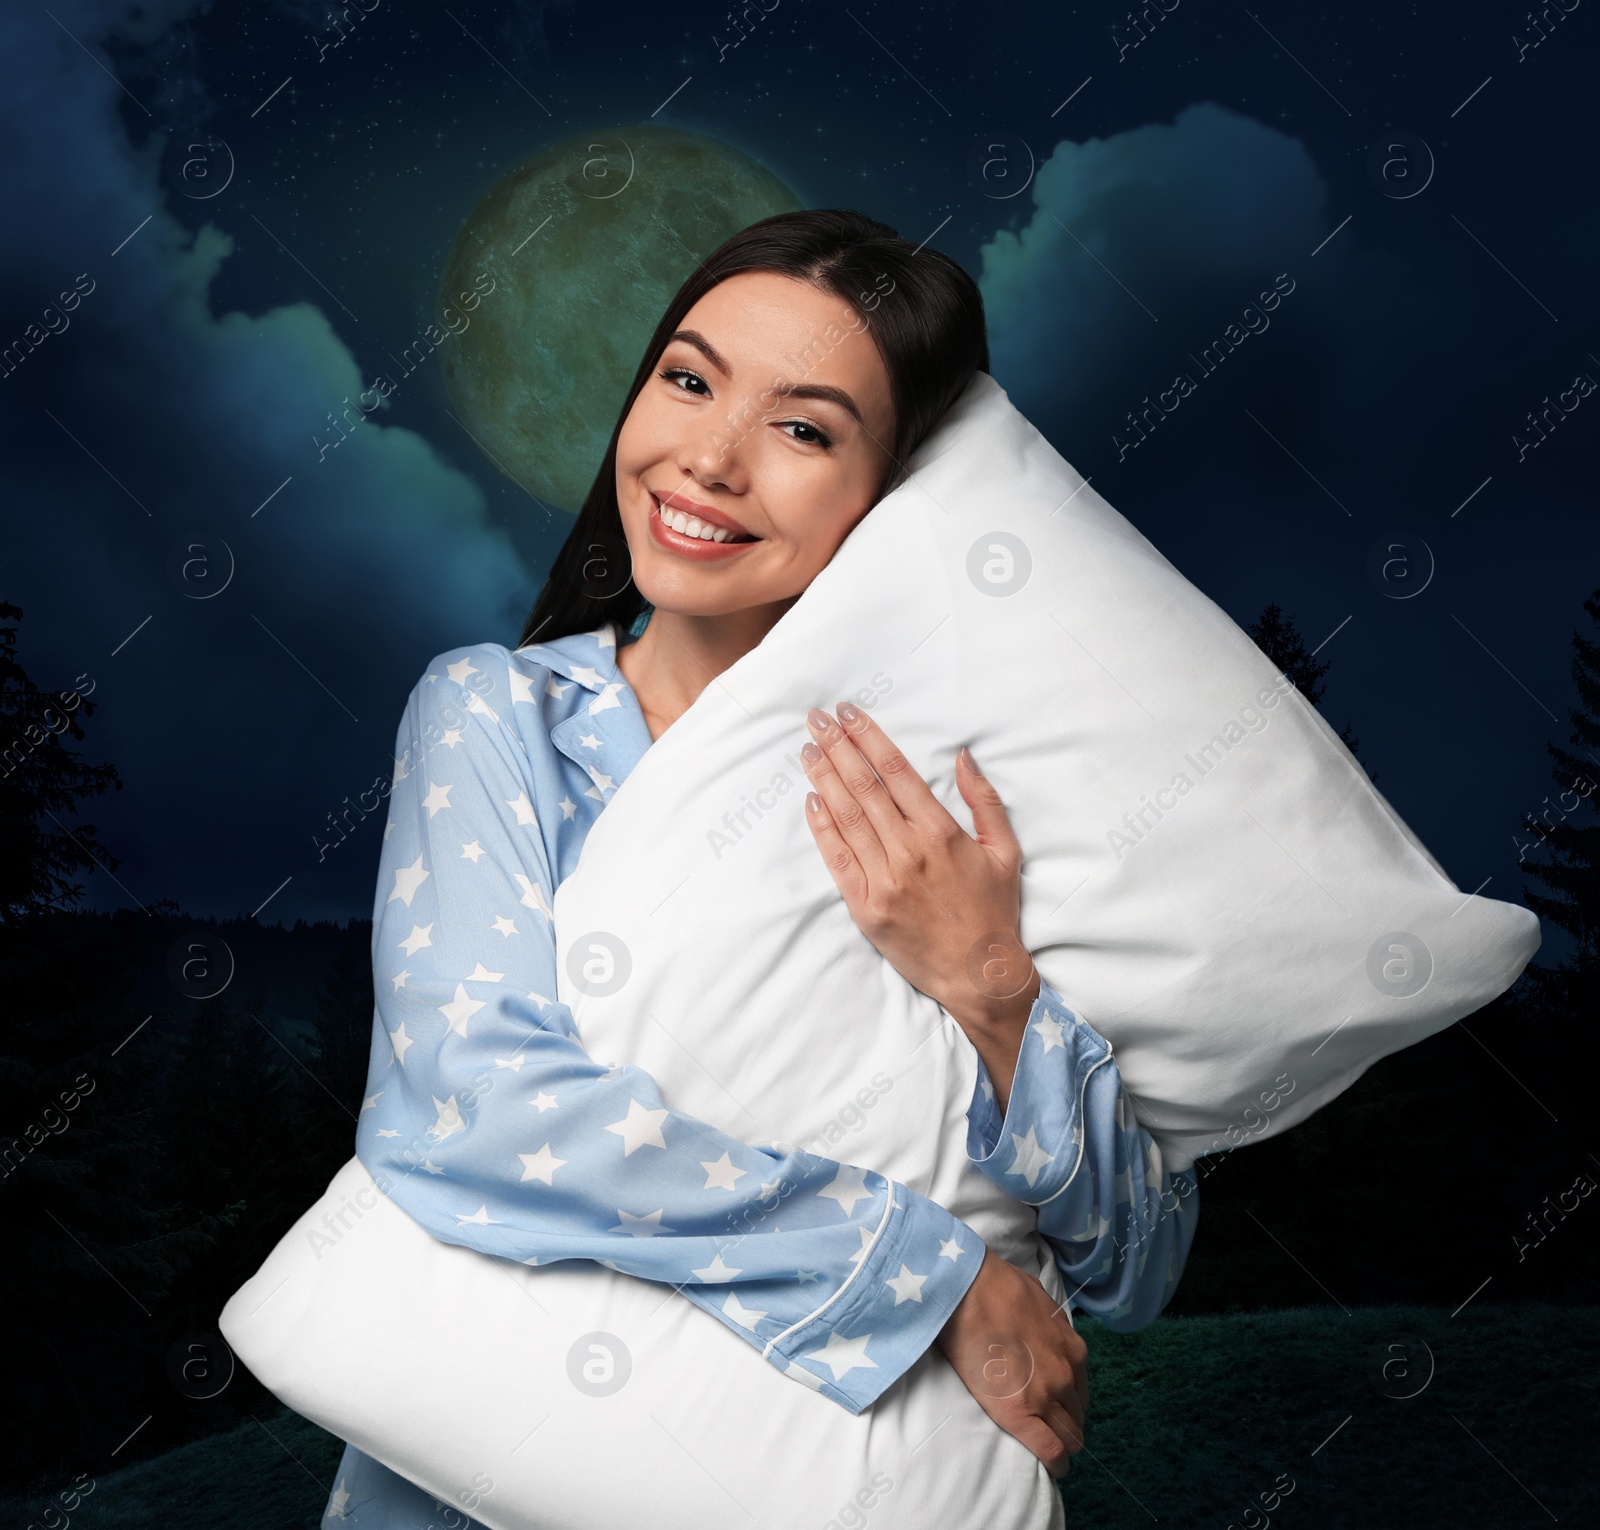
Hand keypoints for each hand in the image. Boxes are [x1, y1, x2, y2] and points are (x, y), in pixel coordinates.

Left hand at [799, 702, 1038, 1038]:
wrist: (978, 974)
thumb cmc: (993, 911)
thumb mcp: (1005, 850)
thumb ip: (983, 800)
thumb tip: (962, 756)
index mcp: (942, 833)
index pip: (896, 771)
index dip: (868, 737)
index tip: (848, 713)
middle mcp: (909, 851)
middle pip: (864, 786)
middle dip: (837, 747)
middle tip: (816, 719)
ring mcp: (884, 880)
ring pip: (846, 817)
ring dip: (823, 778)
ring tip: (808, 749)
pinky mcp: (865, 907)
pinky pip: (837, 859)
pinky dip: (822, 827)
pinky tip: (811, 800)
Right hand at [936, 1249, 1086, 1477]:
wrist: (969, 1290)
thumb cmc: (996, 1287)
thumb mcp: (1039, 1301)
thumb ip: (1050, 1325)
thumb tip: (1043, 1331)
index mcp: (1071, 1351)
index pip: (1081, 1393)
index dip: (1071, 1405)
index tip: (1060, 1410)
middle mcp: (1065, 1376)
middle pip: (1077, 1417)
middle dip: (1067, 1426)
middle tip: (1051, 1429)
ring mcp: (1045, 1396)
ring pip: (1069, 1437)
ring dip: (1061, 1443)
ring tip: (1049, 1448)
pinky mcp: (1020, 1413)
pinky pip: (1050, 1451)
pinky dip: (1056, 1463)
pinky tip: (1054, 1468)